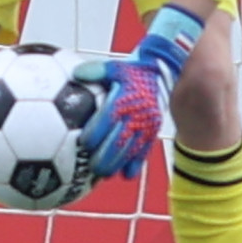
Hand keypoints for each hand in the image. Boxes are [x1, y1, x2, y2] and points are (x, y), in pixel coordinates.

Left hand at [82, 4, 201, 183]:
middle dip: (104, 156)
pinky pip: (144, 150)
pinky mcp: (153, 131)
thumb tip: (77, 74)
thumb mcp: (117, 67)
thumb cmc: (135, 71)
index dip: (95, 133)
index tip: (84, 143)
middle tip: (92, 167)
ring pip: (131, 149)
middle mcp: (135, 114)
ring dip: (117, 164)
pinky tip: (127, 175)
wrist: (164, 73)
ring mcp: (145, 125)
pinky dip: (136, 164)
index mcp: (123, 99)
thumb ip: (97, 70)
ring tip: (104, 174)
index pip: (107, 119)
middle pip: (118, 140)